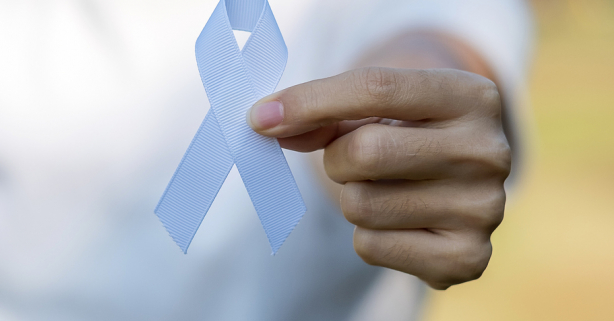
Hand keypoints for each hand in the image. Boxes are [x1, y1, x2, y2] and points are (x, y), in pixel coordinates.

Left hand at [247, 67, 509, 288]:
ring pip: (360, 205)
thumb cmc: (403, 129)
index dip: (309, 101)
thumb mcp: (372, 106)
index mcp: (472, 96)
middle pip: (365, 152)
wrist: (452, 175)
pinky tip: (400, 222)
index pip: (377, 88)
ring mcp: (485, 209)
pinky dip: (367, 237)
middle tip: (352, 159)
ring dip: (352, 198)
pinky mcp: (468, 259)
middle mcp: (490, 151)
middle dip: (336, 158)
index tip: (260, 118)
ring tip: (386, 189)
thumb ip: (320, 112)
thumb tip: (267, 125)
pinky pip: (371, 247)